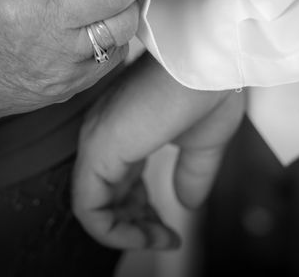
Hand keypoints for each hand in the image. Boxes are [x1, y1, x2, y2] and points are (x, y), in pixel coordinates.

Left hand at [72, 55, 242, 248]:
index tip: (173, 230)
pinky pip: (89, 208)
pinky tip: (148, 236)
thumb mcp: (203, 141)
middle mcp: (103, 135)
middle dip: (136, 227)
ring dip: (128, 234)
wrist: (210, 59)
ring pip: (93, 208)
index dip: (143, 213)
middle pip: (106, 198)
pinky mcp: (99, 148)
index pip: (120, 183)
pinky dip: (114, 232)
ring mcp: (97, 141)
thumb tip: (187, 204)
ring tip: (163, 239)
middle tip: (167, 237)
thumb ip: (192, 173)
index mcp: (124, 130)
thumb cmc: (209, 87)